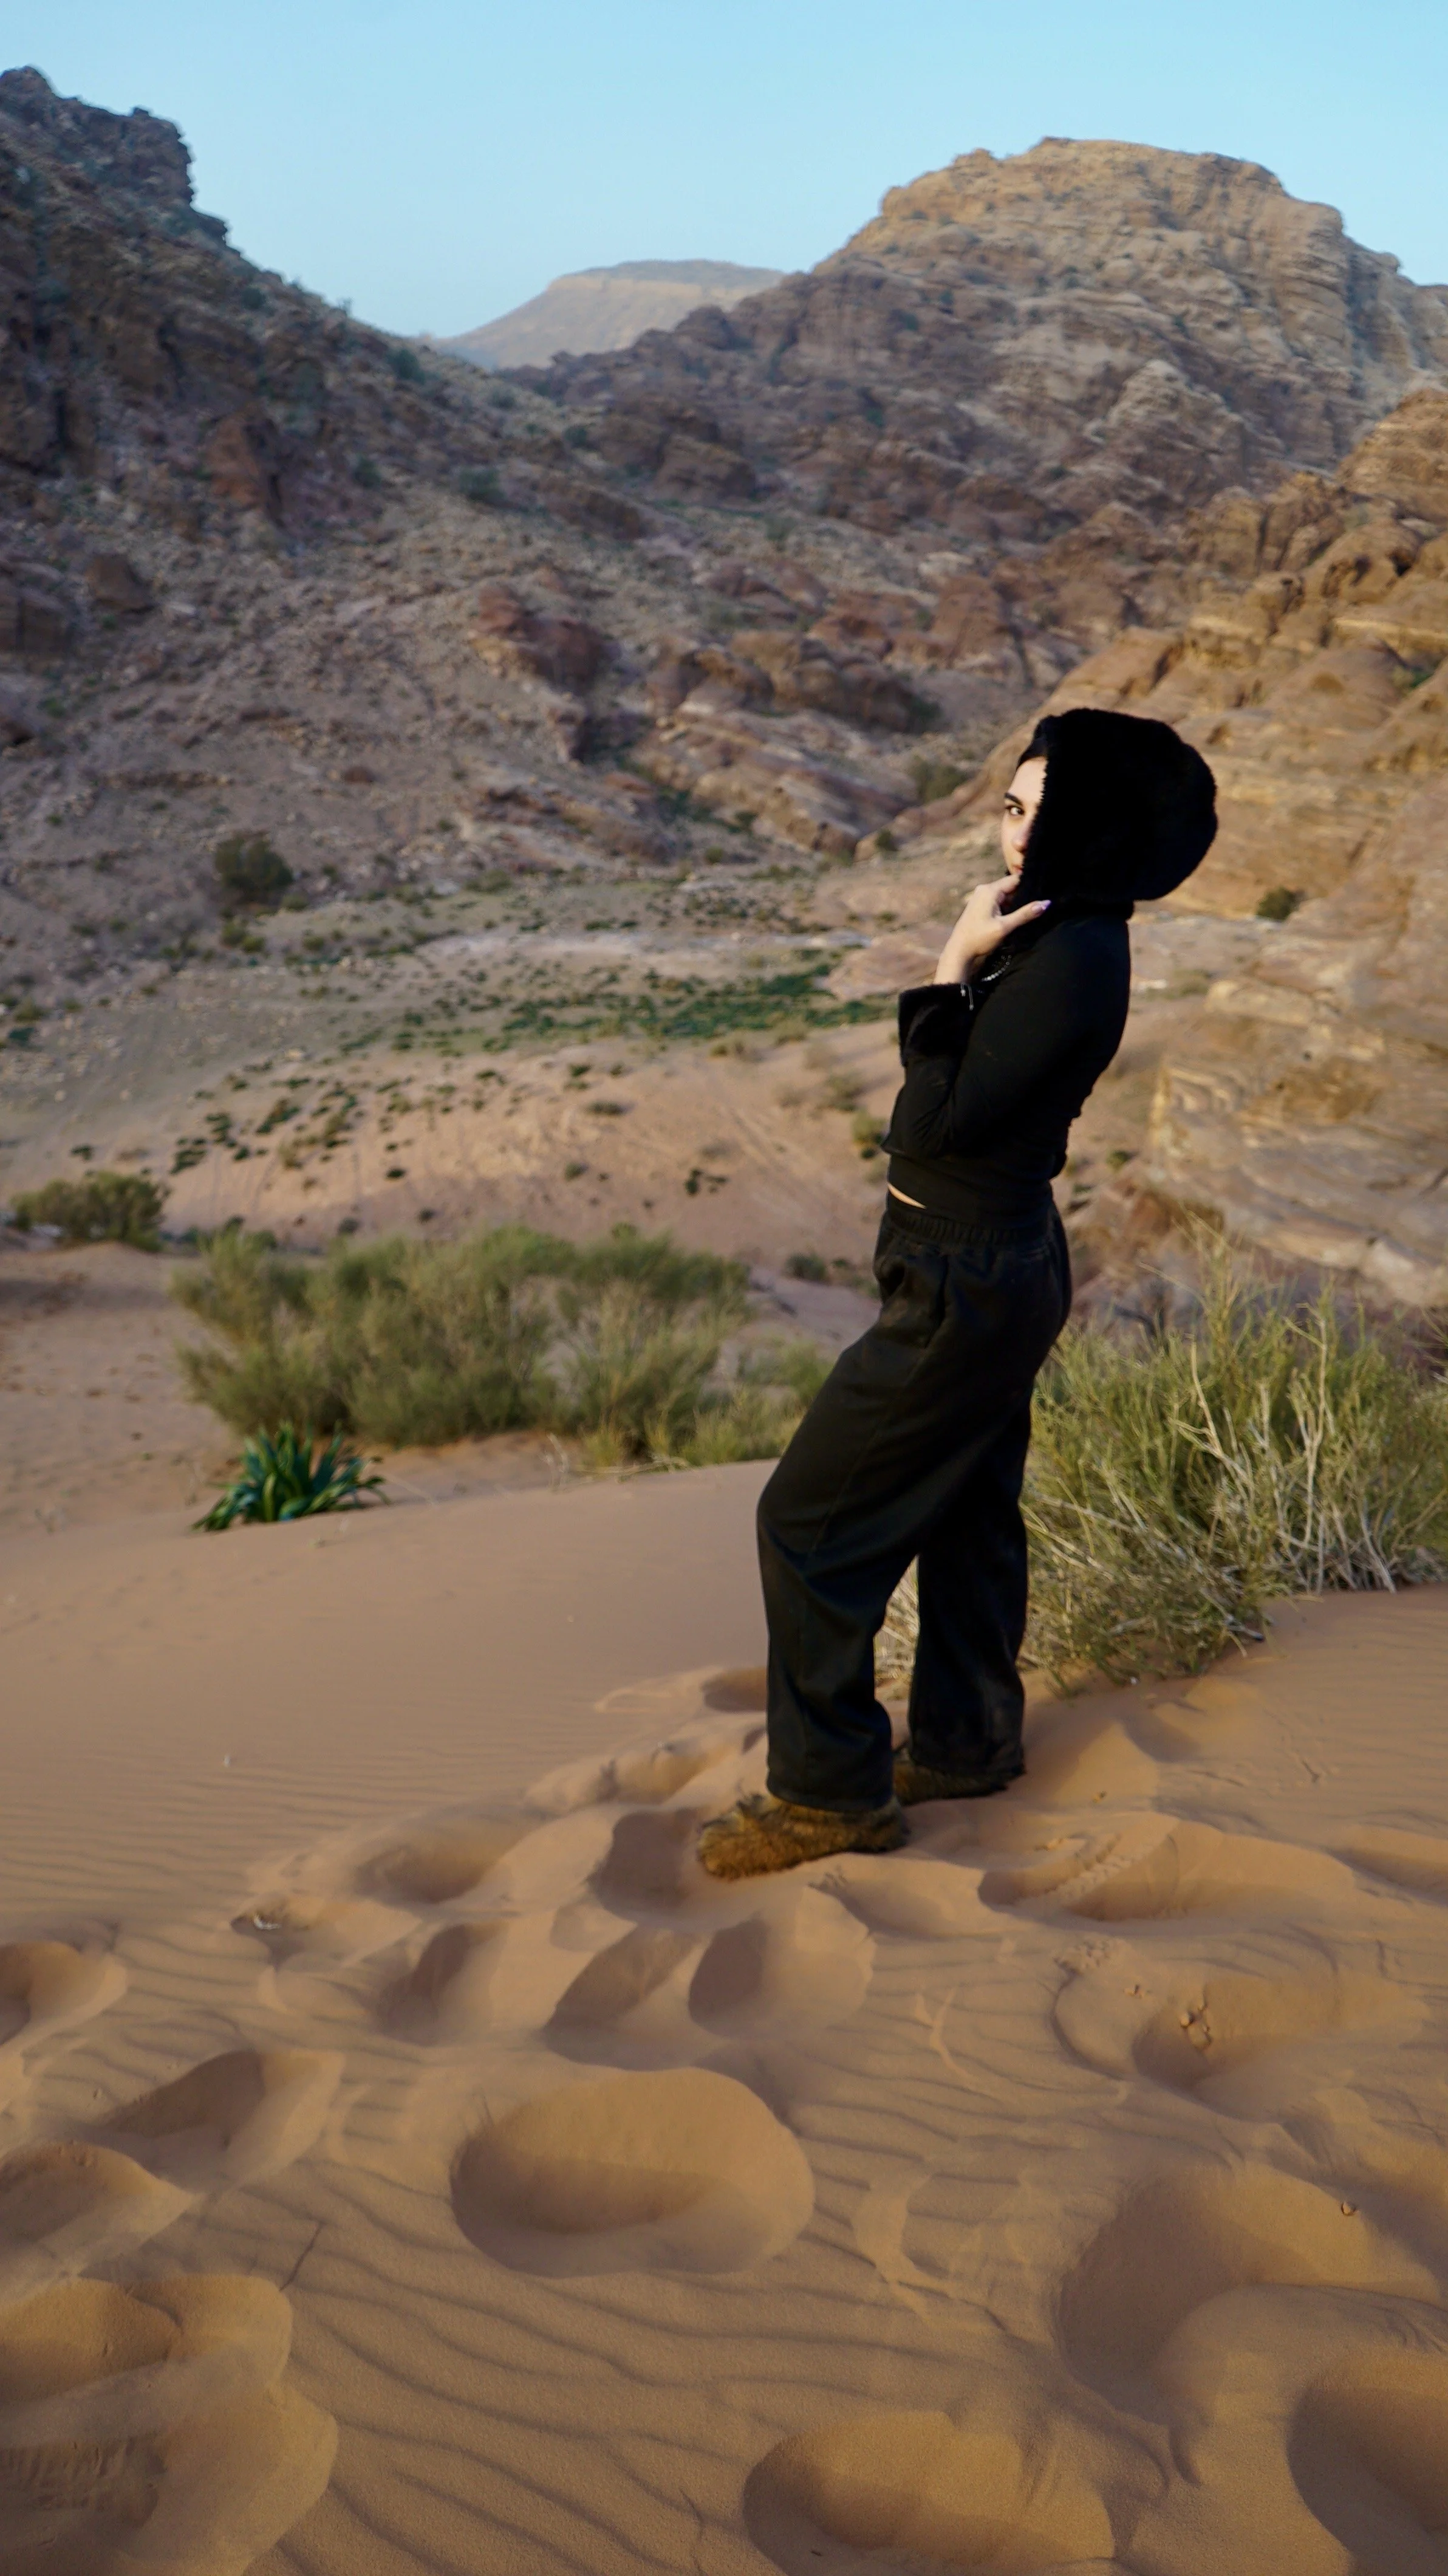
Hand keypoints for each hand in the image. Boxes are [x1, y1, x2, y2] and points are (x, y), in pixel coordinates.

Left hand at [933, 874, 1048, 984]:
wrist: (959, 951)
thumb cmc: (980, 938)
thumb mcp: (1005, 927)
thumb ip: (1025, 914)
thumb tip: (1047, 903)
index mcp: (989, 890)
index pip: (1015, 879)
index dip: (1030, 884)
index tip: (1044, 889)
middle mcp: (984, 889)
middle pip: (1010, 887)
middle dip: (1023, 895)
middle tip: (1039, 903)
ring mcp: (980, 897)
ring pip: (1005, 895)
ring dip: (1015, 903)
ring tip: (1029, 910)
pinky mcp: (979, 905)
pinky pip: (998, 901)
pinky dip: (1007, 907)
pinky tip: (1015, 916)